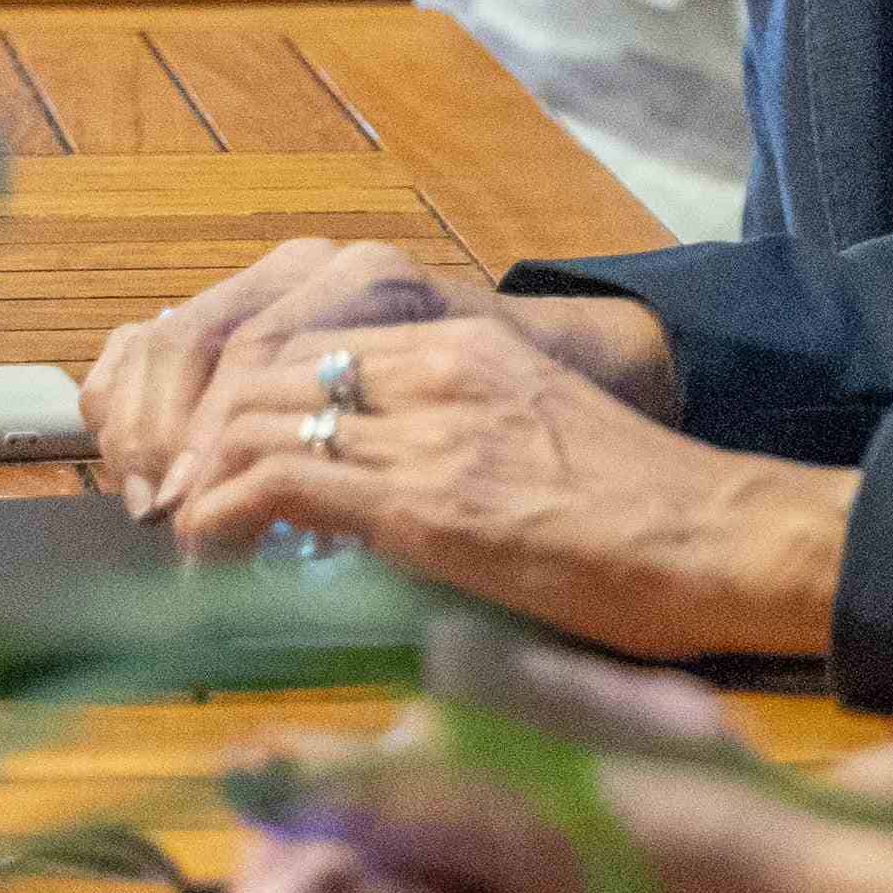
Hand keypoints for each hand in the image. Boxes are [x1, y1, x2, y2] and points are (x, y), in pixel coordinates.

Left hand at [88, 237, 673, 505]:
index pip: (303, 345)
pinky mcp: (426, 500)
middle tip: (165, 496)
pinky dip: (214, 513)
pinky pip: (276, 479)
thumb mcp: (540, 453)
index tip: (203, 462)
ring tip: (179, 529)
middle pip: (259, 369)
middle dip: (189, 432)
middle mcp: (441, 371)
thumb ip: (456, 455)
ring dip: (191, 474)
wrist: (727, 542)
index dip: (230, 401)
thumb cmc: (652, 523)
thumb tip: (377, 518)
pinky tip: (202, 547)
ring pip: (252, 415)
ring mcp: (432, 431)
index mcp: (469, 351)